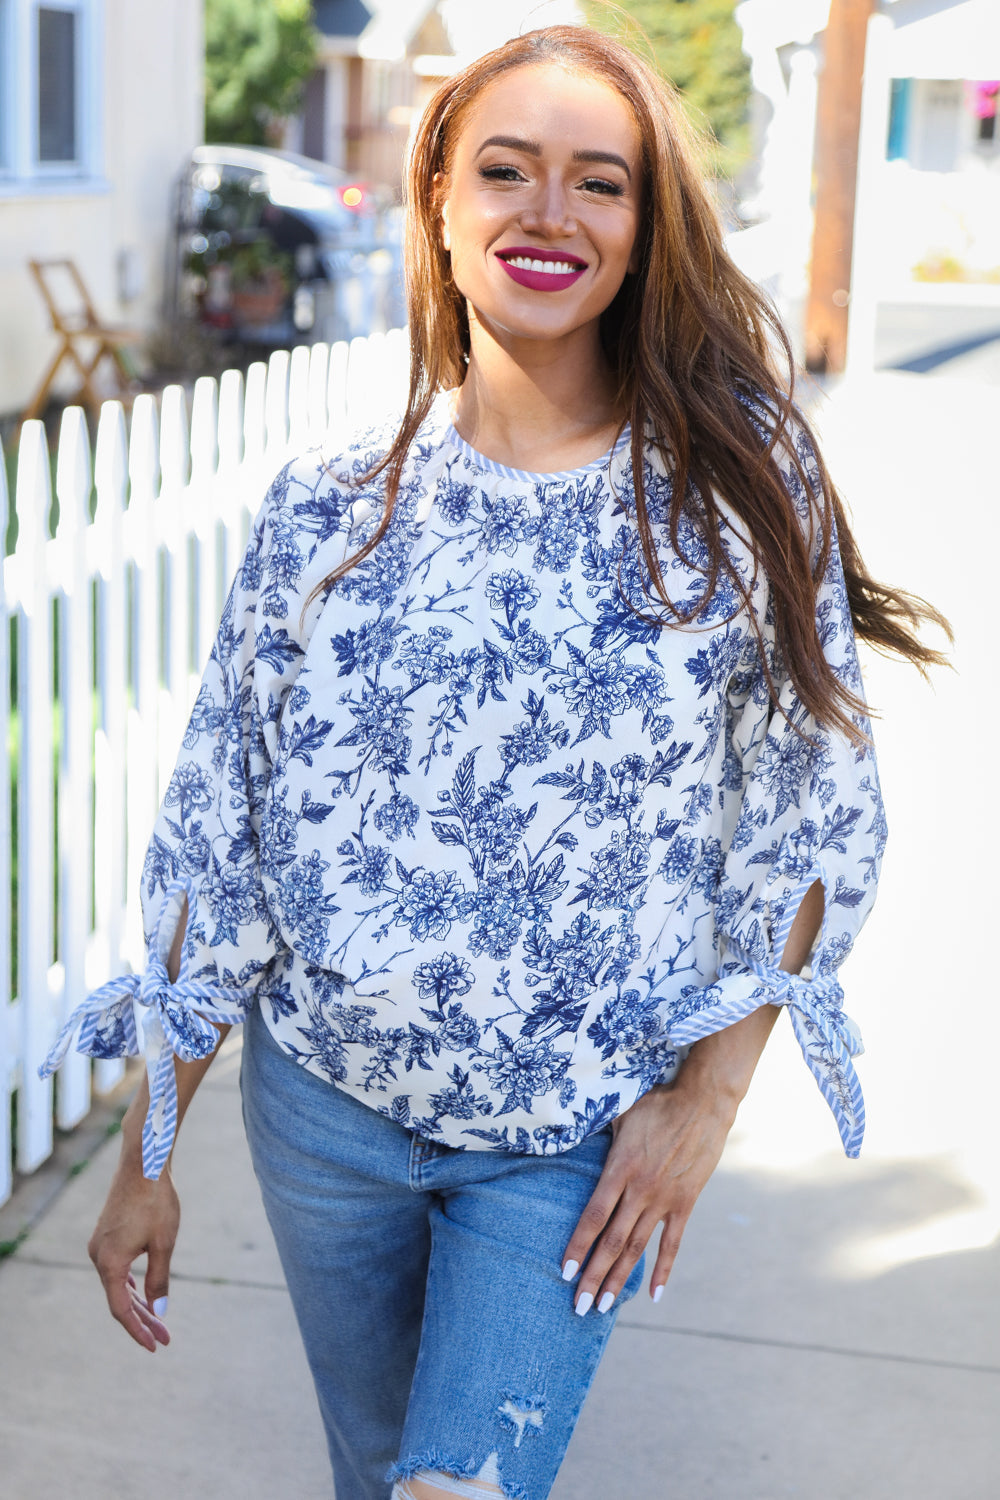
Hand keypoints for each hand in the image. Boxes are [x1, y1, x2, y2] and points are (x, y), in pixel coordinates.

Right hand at [88, 1134, 178, 1352]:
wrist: (143, 1163)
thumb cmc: (156, 1202)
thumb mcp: (163, 1244)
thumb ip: (159, 1279)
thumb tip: (158, 1312)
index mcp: (109, 1263)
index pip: (121, 1310)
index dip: (138, 1330)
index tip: (155, 1345)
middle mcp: (98, 1256)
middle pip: (119, 1299)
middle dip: (142, 1320)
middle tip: (164, 1338)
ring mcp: (99, 1245)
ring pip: (117, 1284)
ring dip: (137, 1302)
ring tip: (157, 1321)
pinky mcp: (106, 1234)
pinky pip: (116, 1269)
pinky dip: (130, 1284)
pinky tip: (141, 1293)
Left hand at [560, 1079, 732, 1314]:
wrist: (703, 1104)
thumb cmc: (656, 1104)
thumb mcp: (619, 1113)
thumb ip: (597, 1132)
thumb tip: (567, 1130)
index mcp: (620, 1168)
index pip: (593, 1216)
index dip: (578, 1245)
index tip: (564, 1271)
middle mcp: (640, 1190)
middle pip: (611, 1241)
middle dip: (593, 1277)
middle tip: (577, 1307)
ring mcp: (664, 1200)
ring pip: (637, 1248)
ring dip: (619, 1279)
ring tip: (603, 1307)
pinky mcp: (685, 1204)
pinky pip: (672, 1243)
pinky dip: (663, 1270)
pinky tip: (654, 1296)